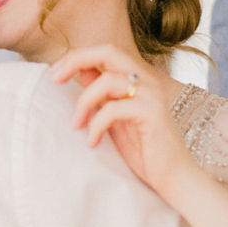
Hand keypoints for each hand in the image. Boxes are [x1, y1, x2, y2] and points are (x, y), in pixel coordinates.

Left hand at [52, 45, 197, 200]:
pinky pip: (114, 109)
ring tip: (77, 125)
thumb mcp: (114, 117)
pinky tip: (93, 142)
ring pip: (107, 81)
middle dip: (77, 59)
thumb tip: (76, 74)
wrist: (173, 175)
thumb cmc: (143, 148)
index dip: (76, 56)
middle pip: (108, 51)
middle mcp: (145, 80)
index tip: (54, 74)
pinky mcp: (152, 112)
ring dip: (84, 102)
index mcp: (136, 78)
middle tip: (56, 79)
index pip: (104, 52)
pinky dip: (96, 125)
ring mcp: (150, 94)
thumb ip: (100, 94)